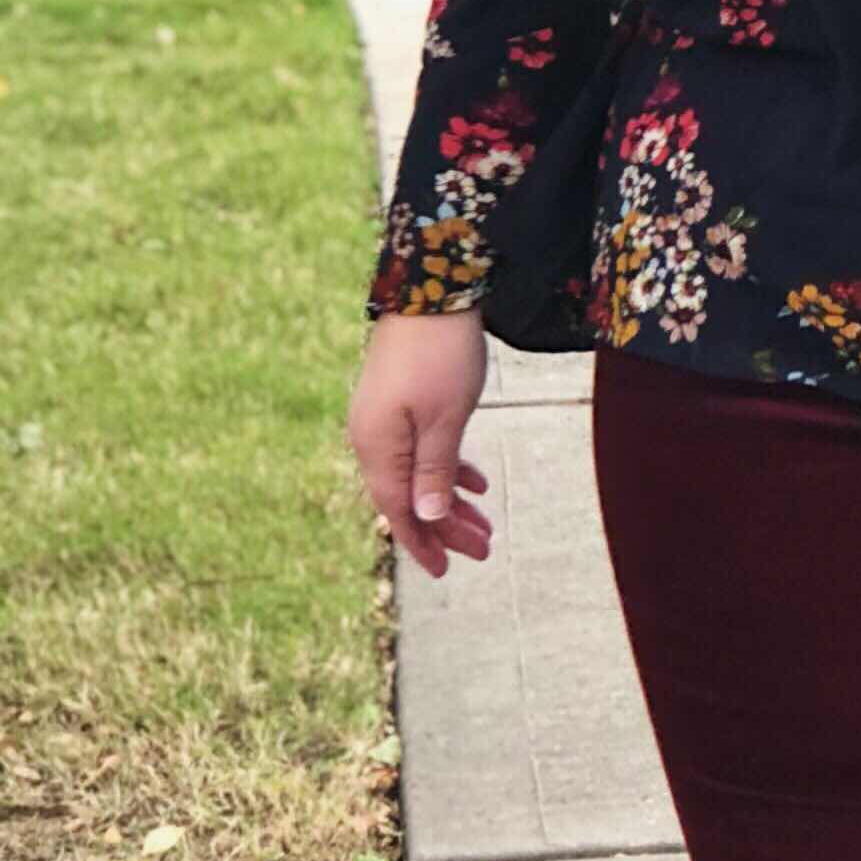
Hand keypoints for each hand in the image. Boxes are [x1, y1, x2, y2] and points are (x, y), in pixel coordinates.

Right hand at [346, 306, 494, 576]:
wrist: (432, 290)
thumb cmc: (440, 354)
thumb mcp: (445, 418)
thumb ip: (434, 469)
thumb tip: (425, 515)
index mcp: (377, 445)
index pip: (398, 508)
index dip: (424, 541)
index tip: (446, 570)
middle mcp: (373, 436)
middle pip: (409, 495)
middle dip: (447, 526)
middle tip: (485, 549)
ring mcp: (385, 418)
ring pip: (419, 473)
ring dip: (452, 499)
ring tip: (486, 524)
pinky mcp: (401, 400)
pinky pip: (422, 448)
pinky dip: (449, 467)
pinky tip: (476, 481)